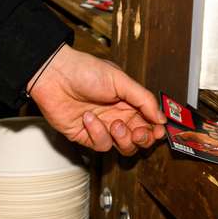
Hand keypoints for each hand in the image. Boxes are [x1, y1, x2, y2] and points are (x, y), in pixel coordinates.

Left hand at [28, 47, 165, 153]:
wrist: (55, 76)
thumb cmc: (86, 71)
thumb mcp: (120, 80)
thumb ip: (144, 99)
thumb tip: (162, 118)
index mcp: (129, 102)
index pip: (150, 122)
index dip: (156, 130)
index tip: (159, 131)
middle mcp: (118, 116)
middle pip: (140, 139)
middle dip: (142, 138)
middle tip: (138, 132)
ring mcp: (103, 128)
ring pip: (123, 147)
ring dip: (122, 138)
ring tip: (114, 123)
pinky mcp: (86, 137)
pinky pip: (101, 145)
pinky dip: (98, 134)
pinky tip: (89, 118)